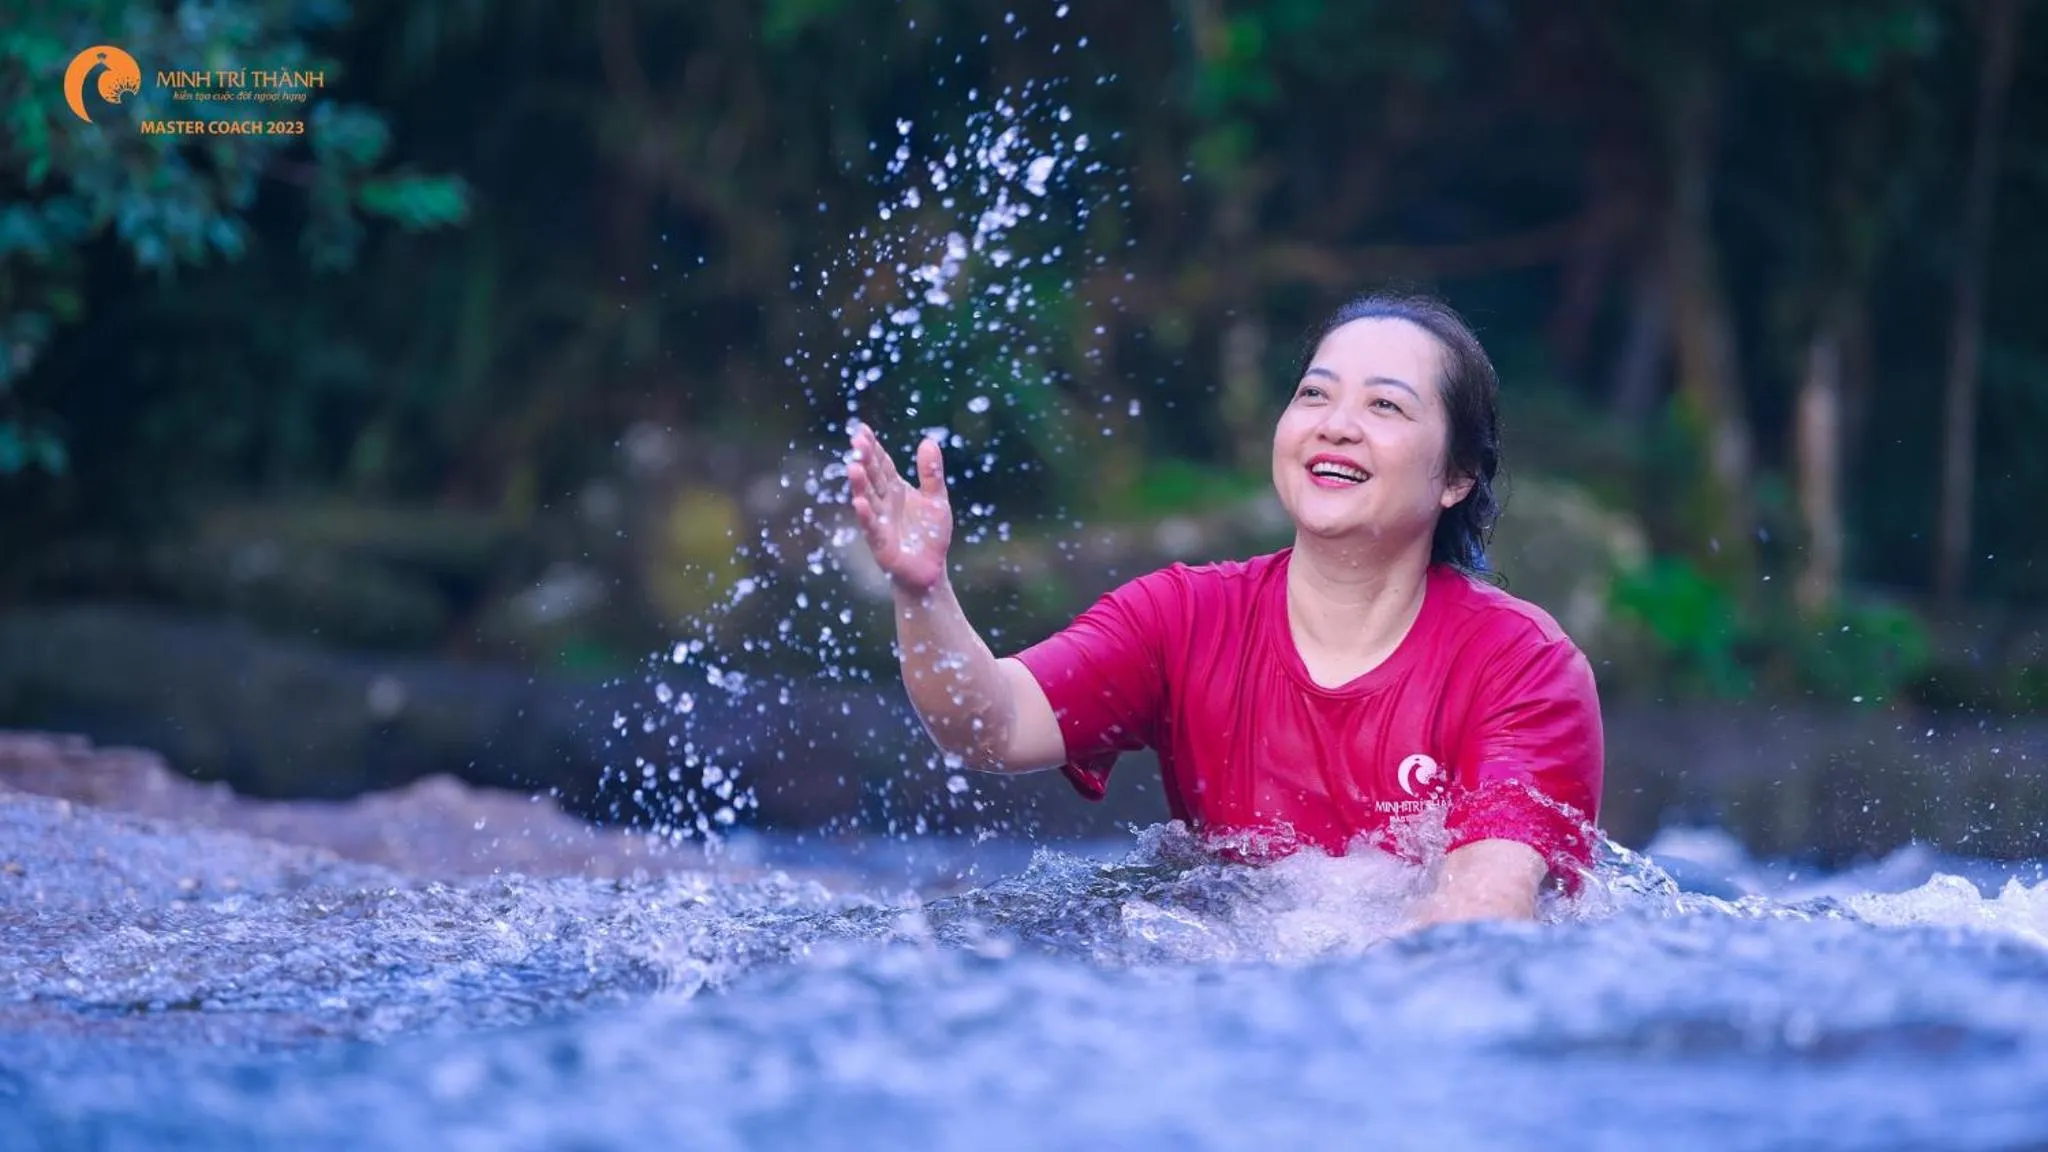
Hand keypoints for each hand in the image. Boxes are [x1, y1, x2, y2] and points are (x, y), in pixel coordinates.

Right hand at [848, 422, 952, 594]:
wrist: (929, 570)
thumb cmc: (930, 535)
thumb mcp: (936, 500)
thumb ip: (931, 473)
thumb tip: (928, 441)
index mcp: (895, 489)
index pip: (881, 464)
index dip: (872, 447)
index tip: (861, 429)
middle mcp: (883, 502)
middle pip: (872, 477)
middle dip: (864, 459)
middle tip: (856, 440)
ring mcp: (879, 521)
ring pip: (867, 499)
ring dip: (859, 484)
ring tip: (853, 467)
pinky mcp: (880, 543)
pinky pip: (871, 527)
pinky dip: (865, 515)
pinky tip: (859, 503)